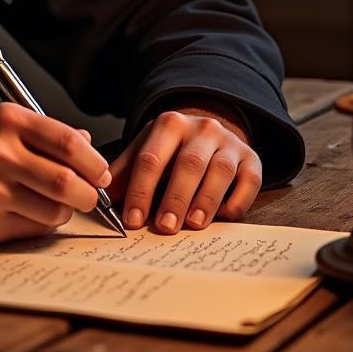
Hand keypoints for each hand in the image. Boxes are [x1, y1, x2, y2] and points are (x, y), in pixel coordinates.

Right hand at [0, 102, 111, 243]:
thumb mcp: (5, 124)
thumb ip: (48, 133)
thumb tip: (89, 146)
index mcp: (7, 120)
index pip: (68, 143)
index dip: (94, 162)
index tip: (101, 172)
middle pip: (66, 182)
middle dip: (89, 193)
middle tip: (90, 194)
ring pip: (55, 211)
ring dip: (66, 211)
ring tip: (56, 202)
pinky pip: (34, 230)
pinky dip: (43, 224)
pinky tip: (29, 211)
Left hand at [105, 102, 261, 234]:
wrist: (208, 130)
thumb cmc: (171, 149)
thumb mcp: (144, 150)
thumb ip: (124, 173)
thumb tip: (99, 198)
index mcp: (169, 124)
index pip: (151, 159)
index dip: (141, 191)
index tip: (133, 221)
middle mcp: (202, 128)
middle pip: (188, 164)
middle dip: (175, 197)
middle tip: (165, 227)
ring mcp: (230, 142)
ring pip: (219, 171)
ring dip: (206, 200)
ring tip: (192, 225)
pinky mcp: (252, 158)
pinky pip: (250, 180)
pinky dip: (237, 200)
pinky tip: (224, 216)